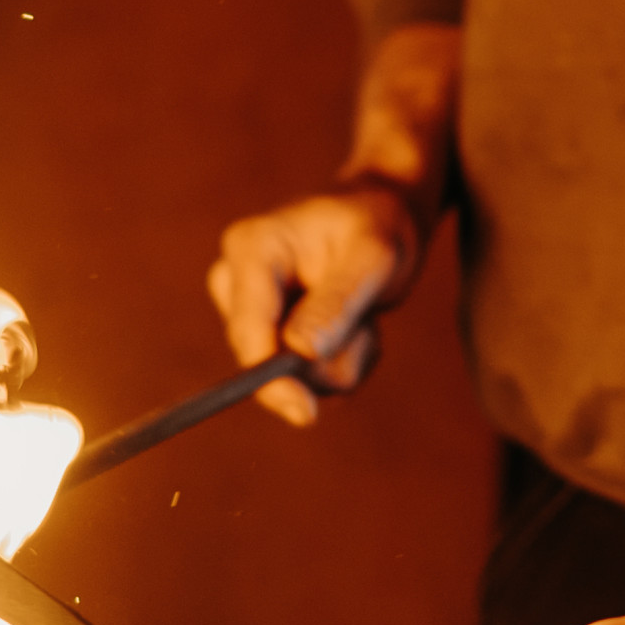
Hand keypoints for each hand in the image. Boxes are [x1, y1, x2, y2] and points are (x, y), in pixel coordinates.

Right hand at [208, 182, 419, 427]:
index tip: (305, 411)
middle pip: (263, 362)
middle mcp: (238, 280)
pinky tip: (358, 325)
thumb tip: (301, 355)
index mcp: (252, 248)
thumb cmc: (379, 222)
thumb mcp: (372, 255)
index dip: (269, 377)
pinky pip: (308, 378)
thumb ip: (337, 303)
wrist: (386, 213)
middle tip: (368, 325)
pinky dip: (344, 361)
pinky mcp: (271, 335)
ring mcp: (252, 311)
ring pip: (292, 377)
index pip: (247, 329)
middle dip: (326, 360)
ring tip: (366, 315)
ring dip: (343, 359)